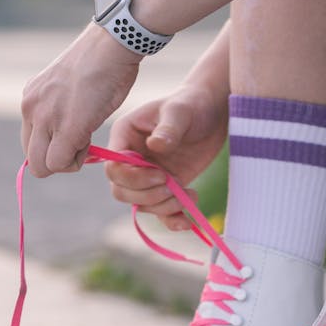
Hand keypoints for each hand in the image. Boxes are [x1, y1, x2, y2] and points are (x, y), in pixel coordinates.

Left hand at [21, 22, 140, 176]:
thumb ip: (58, 111)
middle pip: (32, 160)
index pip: (30, 142)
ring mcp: (45, 118)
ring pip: (43, 167)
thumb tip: (66, 137)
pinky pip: (60, 163)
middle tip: (79, 141)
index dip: (53, 148)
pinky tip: (90, 136)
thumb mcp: (67, 89)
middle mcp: (30, 109)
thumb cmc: (100, 63)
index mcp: (30, 98)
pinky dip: (77, 160)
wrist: (112, 47)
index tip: (73, 134)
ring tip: (86, 137)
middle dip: (57, 160)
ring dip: (67, 161)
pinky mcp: (65, 129)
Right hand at [106, 84, 227, 229]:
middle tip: (173, 186)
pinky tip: (187, 221)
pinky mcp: (164, 188)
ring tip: (188, 195)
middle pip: (122, 192)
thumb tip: (156, 145)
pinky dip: (172, 220)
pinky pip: (160, 212)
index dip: (134, 179)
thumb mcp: (180, 111)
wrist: (212, 114)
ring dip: (164, 207)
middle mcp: (130, 160)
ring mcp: (146, 177)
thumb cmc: (191, 105)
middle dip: (148, 196)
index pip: (114, 169)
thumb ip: (168, 129)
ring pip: (141, 205)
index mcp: (124, 137)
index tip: (161, 175)